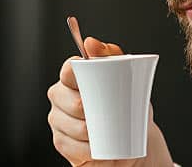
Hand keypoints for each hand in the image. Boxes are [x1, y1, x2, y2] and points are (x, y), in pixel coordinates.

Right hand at [48, 37, 174, 166]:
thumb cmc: (128, 106)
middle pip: (65, 98)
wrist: (133, 140)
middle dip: (85, 108)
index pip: (67, 70)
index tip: (92, 81)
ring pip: (68, 124)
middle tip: (104, 112)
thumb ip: (112, 55)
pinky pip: (68, 145)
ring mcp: (58, 120)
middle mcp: (60, 96)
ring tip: (104, 131)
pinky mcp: (62, 142)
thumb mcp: (128, 78)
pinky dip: (84, 148)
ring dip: (87, 130)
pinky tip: (94, 146)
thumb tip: (91, 43)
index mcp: (72, 77)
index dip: (76, 74)